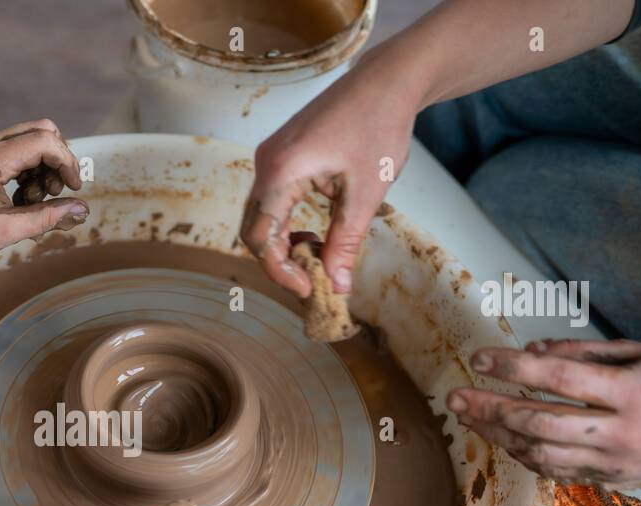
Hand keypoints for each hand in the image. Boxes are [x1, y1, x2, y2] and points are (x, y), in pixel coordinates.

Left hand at [0, 119, 86, 261]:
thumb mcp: (4, 232)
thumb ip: (45, 218)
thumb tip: (82, 208)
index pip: (45, 141)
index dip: (67, 162)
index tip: (73, 189)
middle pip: (44, 131)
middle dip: (59, 161)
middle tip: (55, 194)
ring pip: (34, 138)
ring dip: (46, 166)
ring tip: (35, 200)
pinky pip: (21, 149)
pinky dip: (32, 169)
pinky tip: (23, 197)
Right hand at [241, 55, 417, 297]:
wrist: (386, 81)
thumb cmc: (379, 125)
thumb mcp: (366, 194)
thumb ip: (346, 243)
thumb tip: (336, 286)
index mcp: (281, 170)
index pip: (261, 238)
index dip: (280, 271)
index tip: (309, 289)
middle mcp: (266, 162)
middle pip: (254, 229)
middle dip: (280, 260)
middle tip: (313, 278)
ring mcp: (270, 156)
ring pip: (261, 216)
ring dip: (284, 242)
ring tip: (319, 253)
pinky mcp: (280, 155)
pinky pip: (271, 200)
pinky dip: (287, 223)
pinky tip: (315, 230)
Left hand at [447, 339, 640, 486]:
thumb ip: (586, 354)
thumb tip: (533, 353)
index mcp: (630, 392)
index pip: (558, 379)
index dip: (512, 369)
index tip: (478, 359)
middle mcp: (619, 432)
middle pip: (539, 422)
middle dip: (490, 409)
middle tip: (454, 397)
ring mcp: (614, 462)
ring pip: (541, 454)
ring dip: (498, 436)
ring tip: (469, 418)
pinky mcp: (611, 481)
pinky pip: (557, 472)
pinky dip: (524, 456)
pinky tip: (502, 440)